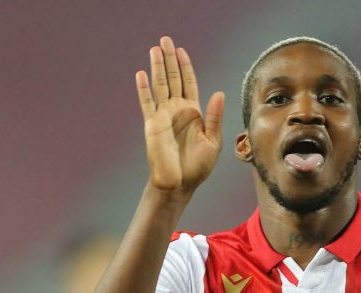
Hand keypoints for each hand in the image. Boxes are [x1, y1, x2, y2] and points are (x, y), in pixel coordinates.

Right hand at [136, 36, 224, 192]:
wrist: (179, 183)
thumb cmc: (198, 166)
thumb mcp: (213, 141)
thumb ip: (214, 117)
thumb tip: (219, 93)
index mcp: (193, 113)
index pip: (189, 83)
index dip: (185, 67)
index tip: (181, 51)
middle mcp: (177, 111)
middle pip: (173, 79)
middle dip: (170, 59)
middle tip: (165, 40)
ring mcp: (163, 116)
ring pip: (160, 86)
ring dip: (157, 67)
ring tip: (155, 49)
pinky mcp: (152, 125)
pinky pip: (147, 103)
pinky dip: (144, 89)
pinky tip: (141, 74)